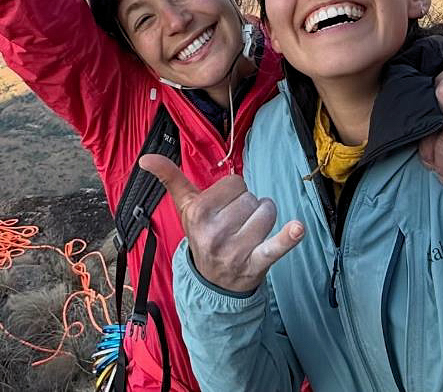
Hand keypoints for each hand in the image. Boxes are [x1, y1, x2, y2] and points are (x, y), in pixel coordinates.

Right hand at [140, 154, 303, 292]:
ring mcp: (235, 249)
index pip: (235, 182)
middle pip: (252, 197)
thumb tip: (145, 158)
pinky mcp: (256, 264)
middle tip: (234, 224)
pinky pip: (275, 247)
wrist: (212, 284)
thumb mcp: (185, 207)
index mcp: (197, 213)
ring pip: (267, 211)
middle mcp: (213, 232)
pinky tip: (297, 229)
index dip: (233, 193)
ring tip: (249, 233)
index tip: (222, 208)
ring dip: (264, 219)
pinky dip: (288, 238)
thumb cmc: (202, 234)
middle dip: (247, 206)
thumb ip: (170, 178)